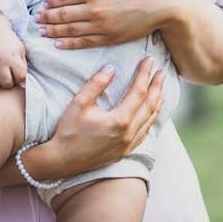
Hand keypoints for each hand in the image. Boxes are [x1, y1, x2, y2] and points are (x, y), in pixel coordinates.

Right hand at [0, 10, 26, 89]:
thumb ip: (22, 64)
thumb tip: (23, 81)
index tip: (17, 75)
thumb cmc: (8, 42)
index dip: (20, 78)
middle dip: (7, 83)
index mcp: (12, 57)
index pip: (20, 77)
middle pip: (5, 83)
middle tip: (6, 78)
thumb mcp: (20, 49)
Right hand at [26, 57, 165, 178]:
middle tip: (162, 72)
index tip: (148, 60)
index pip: (138, 92)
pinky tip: (152, 114)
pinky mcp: (124, 152)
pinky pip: (144, 134)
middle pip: (150, 106)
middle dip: (157, 87)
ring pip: (150, 121)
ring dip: (157, 103)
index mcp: (119, 121)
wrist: (61, 161)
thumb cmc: (68, 131)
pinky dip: (151, 120)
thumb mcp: (79, 103)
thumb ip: (96, 84)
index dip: (144, 74)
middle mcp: (128, 135)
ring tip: (161, 89)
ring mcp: (127, 146)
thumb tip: (111, 68)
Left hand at [37, 0, 185, 49]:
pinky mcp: (109, 38)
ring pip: (70, 31)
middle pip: (63, 16)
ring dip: (53, 31)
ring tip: (42, 31)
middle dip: (47, 18)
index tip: (42, 5)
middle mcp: (94, 9)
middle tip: (36, 20)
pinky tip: (58, 43)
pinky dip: (69, 44)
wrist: (160, 2)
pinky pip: (84, 43)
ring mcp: (101, 26)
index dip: (50, 3)